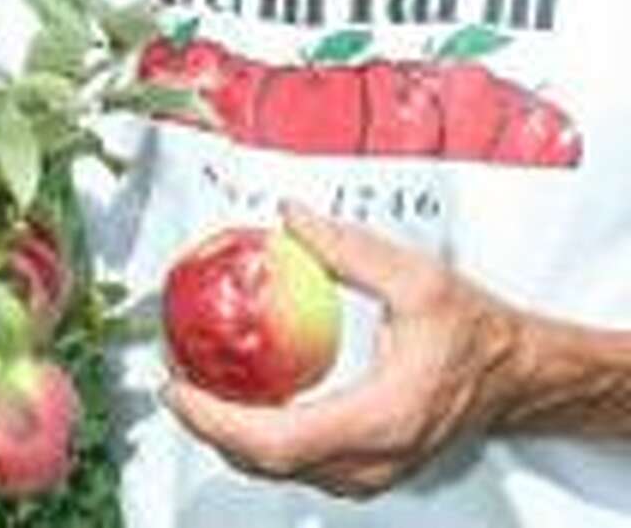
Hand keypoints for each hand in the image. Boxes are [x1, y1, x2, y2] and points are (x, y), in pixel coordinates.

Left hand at [162, 202, 524, 498]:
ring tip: (194, 387)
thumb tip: (290, 219)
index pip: (278, 441)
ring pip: (280, 471)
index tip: (179, 389)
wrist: (516, 373)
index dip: (217, 421)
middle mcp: (373, 459)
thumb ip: (346, 246)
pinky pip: (298, 464)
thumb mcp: (414, 277)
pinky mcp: (367, 468)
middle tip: (173, 379)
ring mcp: (371, 472)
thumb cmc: (475, 334)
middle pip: (268, 464)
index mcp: (381, 418)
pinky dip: (258, 438)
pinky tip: (239, 402)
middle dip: (208, 424)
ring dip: (229, 434)